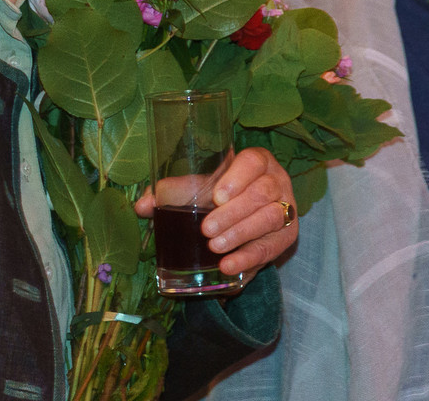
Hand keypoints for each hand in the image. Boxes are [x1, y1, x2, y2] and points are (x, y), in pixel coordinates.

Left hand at [135, 146, 298, 274]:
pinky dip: (248, 258)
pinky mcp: (286, 236)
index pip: (254, 161)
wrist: (247, 217)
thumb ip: (171, 192)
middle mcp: (276, 181)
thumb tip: (142, 205)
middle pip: (261, 193)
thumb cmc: (219, 196)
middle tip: (206, 230)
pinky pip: (271, 247)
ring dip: (241, 234)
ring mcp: (285, 208)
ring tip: (214, 247)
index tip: (216, 197)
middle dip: (233, 213)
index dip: (238, 177)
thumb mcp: (198, 188)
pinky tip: (229, 266)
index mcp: (256, 161)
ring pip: (270, 218)